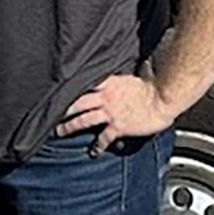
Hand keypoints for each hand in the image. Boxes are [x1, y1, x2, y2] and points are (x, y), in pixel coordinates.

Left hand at [57, 74, 175, 155]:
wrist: (163, 99)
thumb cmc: (153, 85)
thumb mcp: (134, 74)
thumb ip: (124, 73)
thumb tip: (129, 63)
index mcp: (108, 82)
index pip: (83, 82)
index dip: (69, 86)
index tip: (56, 89)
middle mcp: (104, 97)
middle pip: (77, 102)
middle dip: (62, 108)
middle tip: (49, 113)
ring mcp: (109, 112)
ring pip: (83, 120)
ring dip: (69, 127)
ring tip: (59, 132)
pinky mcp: (117, 127)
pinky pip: (103, 137)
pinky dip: (97, 145)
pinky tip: (93, 151)